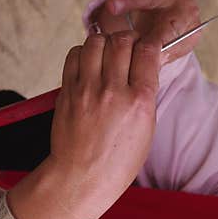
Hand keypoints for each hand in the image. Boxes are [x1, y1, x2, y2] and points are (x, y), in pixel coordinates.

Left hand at [46, 30, 159, 211]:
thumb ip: (145, 94)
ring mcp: (87, 89)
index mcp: (139, 102)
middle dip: (127, 41)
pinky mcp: (67, 90)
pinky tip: (89, 65)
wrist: (82, 177)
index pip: (147, 51)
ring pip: (96, 41)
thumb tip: (145, 65)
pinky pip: (74, 54)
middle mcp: (113, 92)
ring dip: (104, 43)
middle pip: (122, 41)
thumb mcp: (146, 129)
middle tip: (127, 50)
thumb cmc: (117, 159)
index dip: (149, 45)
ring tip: (107, 56)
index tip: (148, 48)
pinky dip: (83, 53)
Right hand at [90, 0, 200, 65]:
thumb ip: (153, 57)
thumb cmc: (169, 36)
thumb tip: (139, 71)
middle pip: (159, 6)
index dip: (151, 41)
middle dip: (133, 5)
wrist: (179, 14)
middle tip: (112, 9)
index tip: (132, 47)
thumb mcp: (166, 50)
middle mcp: (182, 4)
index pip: (169, 34)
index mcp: (186, 26)